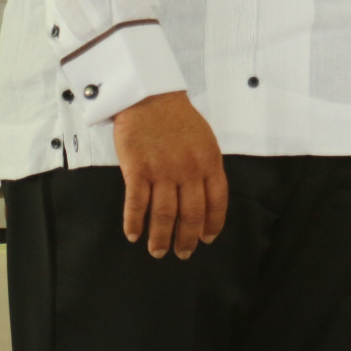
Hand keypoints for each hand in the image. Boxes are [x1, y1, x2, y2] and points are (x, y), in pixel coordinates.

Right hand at [112, 90, 229, 258]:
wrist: (150, 97)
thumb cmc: (178, 119)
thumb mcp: (204, 140)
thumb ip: (205, 167)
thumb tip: (204, 195)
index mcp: (209, 161)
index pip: (217, 200)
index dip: (212, 223)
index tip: (207, 239)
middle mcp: (189, 169)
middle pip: (191, 213)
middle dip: (187, 238)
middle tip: (182, 254)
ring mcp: (163, 170)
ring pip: (164, 214)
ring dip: (160, 237)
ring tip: (157, 251)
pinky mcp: (137, 169)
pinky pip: (136, 203)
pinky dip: (134, 222)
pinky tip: (133, 235)